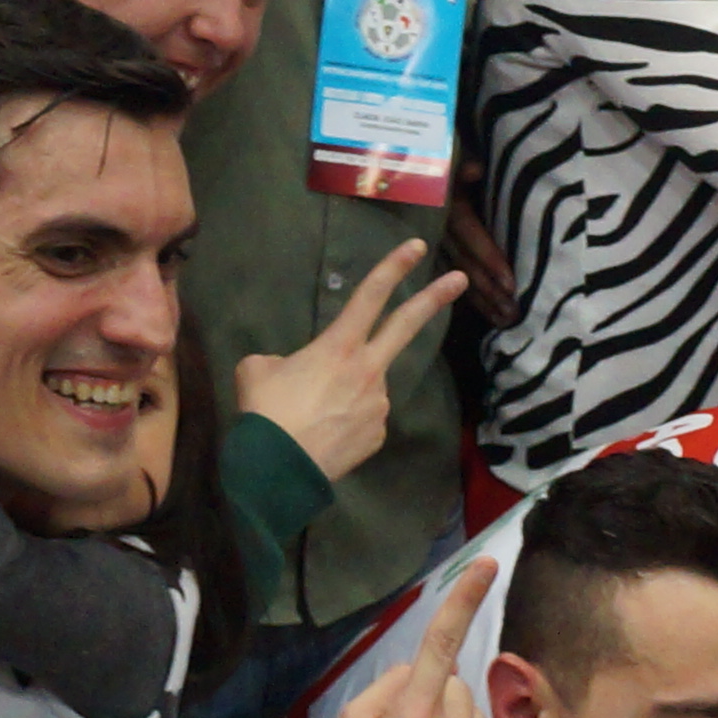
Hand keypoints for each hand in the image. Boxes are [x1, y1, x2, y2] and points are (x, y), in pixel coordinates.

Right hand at [234, 239, 466, 481]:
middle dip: (434, 298)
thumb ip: (283, 360)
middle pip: (406, 325)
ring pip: (367, 385)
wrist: (276, 470)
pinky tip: (322, 436)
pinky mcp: (379, 434)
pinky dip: (345, 422)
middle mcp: (368, 369)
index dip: (393, 267)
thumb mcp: (258, 370)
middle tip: (460, 279)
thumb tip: (293, 370)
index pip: (369, 296)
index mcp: (338, 347)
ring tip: (310, 416)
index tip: (416, 247)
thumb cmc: (265, 413)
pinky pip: (363, 419)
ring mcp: (379, 403)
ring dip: (345, 393)